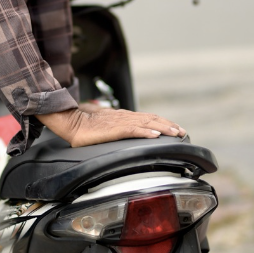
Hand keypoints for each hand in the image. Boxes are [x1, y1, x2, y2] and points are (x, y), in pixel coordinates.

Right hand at [37, 106, 185, 147]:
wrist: (71, 120)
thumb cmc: (84, 124)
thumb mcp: (105, 126)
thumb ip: (116, 130)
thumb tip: (125, 135)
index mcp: (123, 117)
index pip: (148, 118)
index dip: (163, 122)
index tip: (175, 129)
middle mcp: (125, 117)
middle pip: (151, 119)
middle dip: (168, 125)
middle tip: (182, 132)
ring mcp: (120, 122)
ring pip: (146, 123)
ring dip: (163, 128)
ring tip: (175, 133)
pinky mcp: (113, 128)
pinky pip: (133, 130)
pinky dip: (146, 132)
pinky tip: (155, 136)